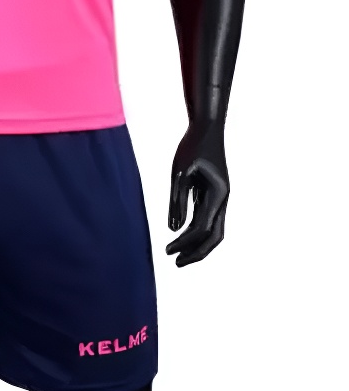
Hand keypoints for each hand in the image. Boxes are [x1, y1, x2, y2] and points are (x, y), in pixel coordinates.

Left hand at [166, 121, 228, 266]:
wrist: (207, 127)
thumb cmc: (192, 146)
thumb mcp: (179, 172)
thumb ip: (177, 200)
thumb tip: (173, 228)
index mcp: (218, 194)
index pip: (202, 228)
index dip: (184, 242)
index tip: (167, 251)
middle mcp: (223, 199)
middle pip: (214, 236)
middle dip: (196, 252)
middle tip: (176, 263)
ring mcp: (220, 197)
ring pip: (214, 230)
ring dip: (197, 244)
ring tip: (177, 254)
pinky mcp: (213, 194)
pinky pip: (208, 218)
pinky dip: (196, 230)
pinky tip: (180, 233)